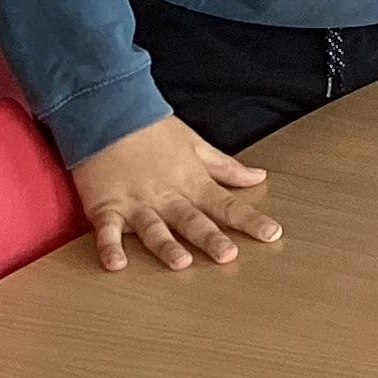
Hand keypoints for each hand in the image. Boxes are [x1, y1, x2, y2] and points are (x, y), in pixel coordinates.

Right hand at [70, 116, 278, 273]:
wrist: (108, 113)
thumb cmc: (152, 130)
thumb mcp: (196, 145)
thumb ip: (226, 167)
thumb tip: (258, 176)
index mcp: (191, 182)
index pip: (226, 204)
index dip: (249, 219)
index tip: (272, 233)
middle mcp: (166, 196)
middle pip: (192, 220)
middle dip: (211, 238)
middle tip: (228, 255)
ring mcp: (136, 203)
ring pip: (153, 228)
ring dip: (166, 245)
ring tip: (180, 262)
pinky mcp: (105, 206)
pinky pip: (106, 230)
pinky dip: (109, 247)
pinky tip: (116, 264)